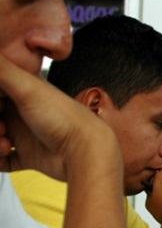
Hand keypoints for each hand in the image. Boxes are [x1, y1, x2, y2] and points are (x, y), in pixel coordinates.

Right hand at [0, 53, 116, 178]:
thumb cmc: (65, 118)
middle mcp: (22, 111)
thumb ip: (2, 68)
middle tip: (2, 129)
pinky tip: (4, 155)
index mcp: (23, 90)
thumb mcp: (28, 86)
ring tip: (5, 146)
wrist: (86, 153)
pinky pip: (3, 159)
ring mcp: (26, 134)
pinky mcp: (30, 155)